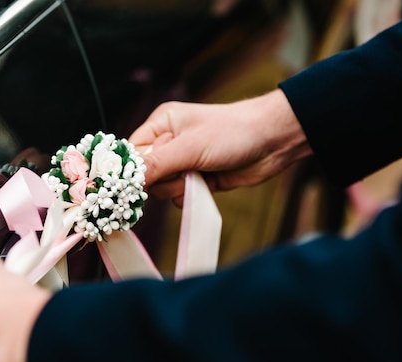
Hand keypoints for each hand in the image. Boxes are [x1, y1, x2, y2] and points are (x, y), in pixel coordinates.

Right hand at [129, 90, 311, 204]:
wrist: (273, 142)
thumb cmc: (233, 132)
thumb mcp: (189, 147)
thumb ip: (156, 164)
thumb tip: (128, 180)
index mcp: (161, 125)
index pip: (131, 153)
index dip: (133, 170)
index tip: (139, 182)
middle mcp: (168, 143)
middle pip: (145, 175)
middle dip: (164, 179)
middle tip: (183, 170)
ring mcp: (182, 163)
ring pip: (162, 189)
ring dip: (180, 187)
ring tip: (200, 174)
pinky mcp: (196, 180)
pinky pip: (178, 197)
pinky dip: (190, 195)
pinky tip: (207, 183)